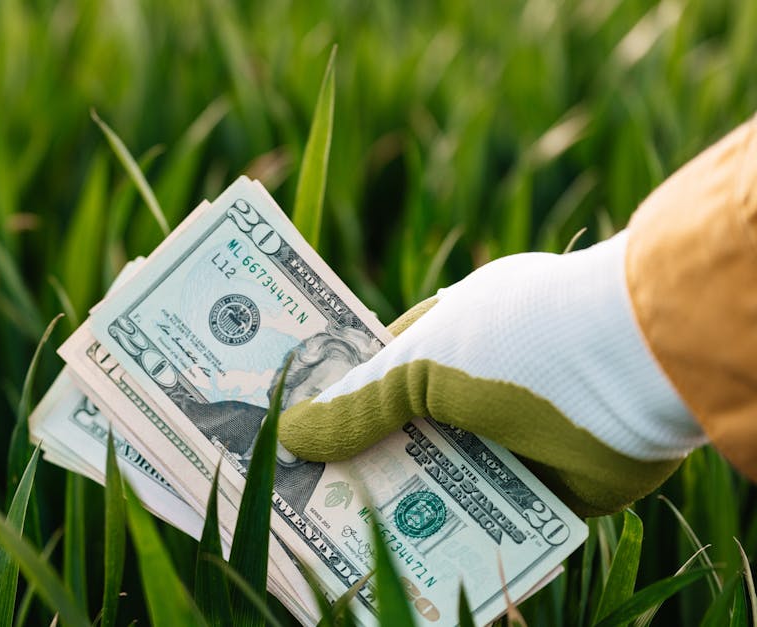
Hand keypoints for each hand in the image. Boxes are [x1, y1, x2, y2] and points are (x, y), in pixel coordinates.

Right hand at [278, 232, 706, 516]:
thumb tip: (288, 434)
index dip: (343, 395)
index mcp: (461, 328)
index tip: (297, 428)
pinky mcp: (554, 484)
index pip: (387, 364)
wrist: (634, 373)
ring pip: (451, 474)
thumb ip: (357, 406)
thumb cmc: (522, 339)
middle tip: (309, 494)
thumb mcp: (421, 364)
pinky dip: (464, 534)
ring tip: (346, 536)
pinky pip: (497, 515)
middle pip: (414, 426)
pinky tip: (414, 559)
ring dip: (411, 502)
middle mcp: (491, 379)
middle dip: (368, 457)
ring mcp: (523, 431)